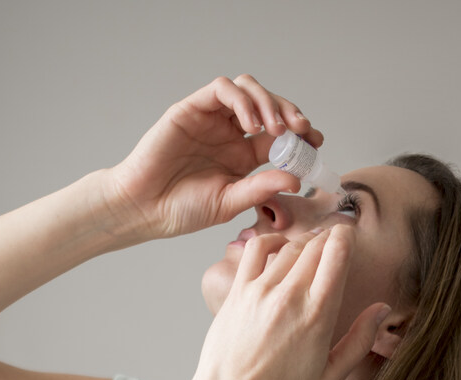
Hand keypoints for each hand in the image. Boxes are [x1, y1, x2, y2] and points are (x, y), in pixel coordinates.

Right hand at [103, 74, 323, 239]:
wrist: (144, 207)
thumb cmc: (182, 209)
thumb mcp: (230, 202)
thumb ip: (261, 188)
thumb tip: (296, 178)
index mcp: (243, 157)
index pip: (280, 136)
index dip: (301, 134)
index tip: (316, 142)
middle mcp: (230, 133)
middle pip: (269, 106)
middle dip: (290, 113)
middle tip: (303, 130)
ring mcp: (212, 118)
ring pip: (249, 90)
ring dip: (269, 103)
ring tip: (276, 128)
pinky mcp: (193, 108)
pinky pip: (223, 89)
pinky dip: (242, 100)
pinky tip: (251, 124)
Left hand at [188, 225, 392, 379]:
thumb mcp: (331, 377)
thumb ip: (360, 340)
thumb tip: (382, 309)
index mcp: (318, 314)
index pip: (338, 251)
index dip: (348, 237)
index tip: (350, 242)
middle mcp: (290, 296)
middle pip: (317, 243)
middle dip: (330, 238)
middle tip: (334, 245)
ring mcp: (261, 290)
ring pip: (291, 245)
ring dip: (305, 243)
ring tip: (312, 252)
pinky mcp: (239, 291)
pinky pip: (257, 248)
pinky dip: (272, 241)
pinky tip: (281, 250)